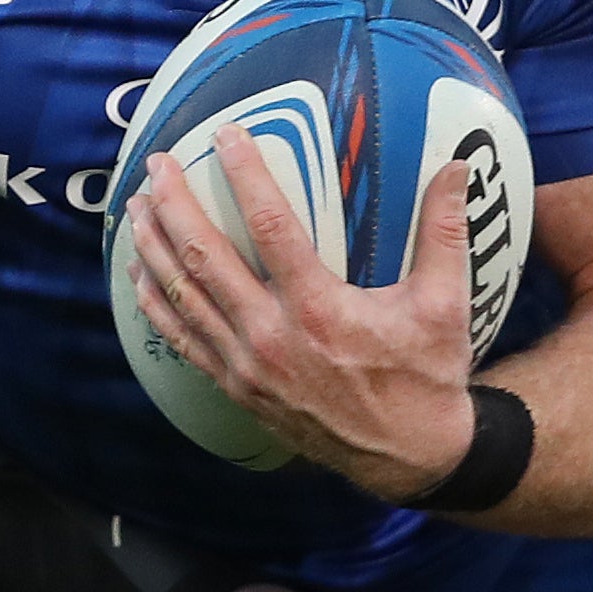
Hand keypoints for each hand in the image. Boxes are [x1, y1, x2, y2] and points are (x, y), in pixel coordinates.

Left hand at [123, 134, 489, 502]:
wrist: (408, 457)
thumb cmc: (427, 377)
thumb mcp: (445, 306)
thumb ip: (443, 232)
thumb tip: (458, 166)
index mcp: (319, 309)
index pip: (270, 227)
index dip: (245, 175)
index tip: (224, 134)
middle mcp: (272, 337)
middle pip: (206, 259)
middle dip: (175, 205)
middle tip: (157, 164)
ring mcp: (248, 367)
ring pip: (185, 298)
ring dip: (154, 248)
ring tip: (134, 206)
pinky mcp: (237, 389)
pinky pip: (184, 340)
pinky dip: (156, 305)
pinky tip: (139, 276)